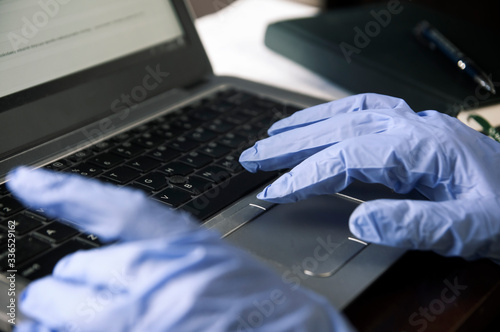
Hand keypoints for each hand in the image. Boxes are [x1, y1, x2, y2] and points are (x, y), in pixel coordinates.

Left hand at [7, 167, 352, 331]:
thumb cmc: (251, 302)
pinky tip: (82, 329)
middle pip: (64, 279)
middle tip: (91, 298)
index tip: (25, 180)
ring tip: (91, 320)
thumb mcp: (205, 254)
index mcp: (177, 248)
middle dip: (68, 290)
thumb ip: (149, 243)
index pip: (110, 210)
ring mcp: (137, 323)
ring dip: (61, 320)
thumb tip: (88, 250)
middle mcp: (153, 283)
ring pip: (52, 317)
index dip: (62, 192)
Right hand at [239, 93, 499, 261]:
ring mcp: (416, 125)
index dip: (306, 173)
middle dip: (290, 143)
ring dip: (307, 124)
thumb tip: (357, 222)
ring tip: (273, 136)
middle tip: (252, 156)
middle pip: (338, 128)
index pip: (348, 156)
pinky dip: (335, 117)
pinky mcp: (416, 132)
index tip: (274, 190)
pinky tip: (321, 124)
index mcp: (425, 148)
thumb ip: (414, 225)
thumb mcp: (469, 228)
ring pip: (349, 114)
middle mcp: (415, 128)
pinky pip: (367, 113)